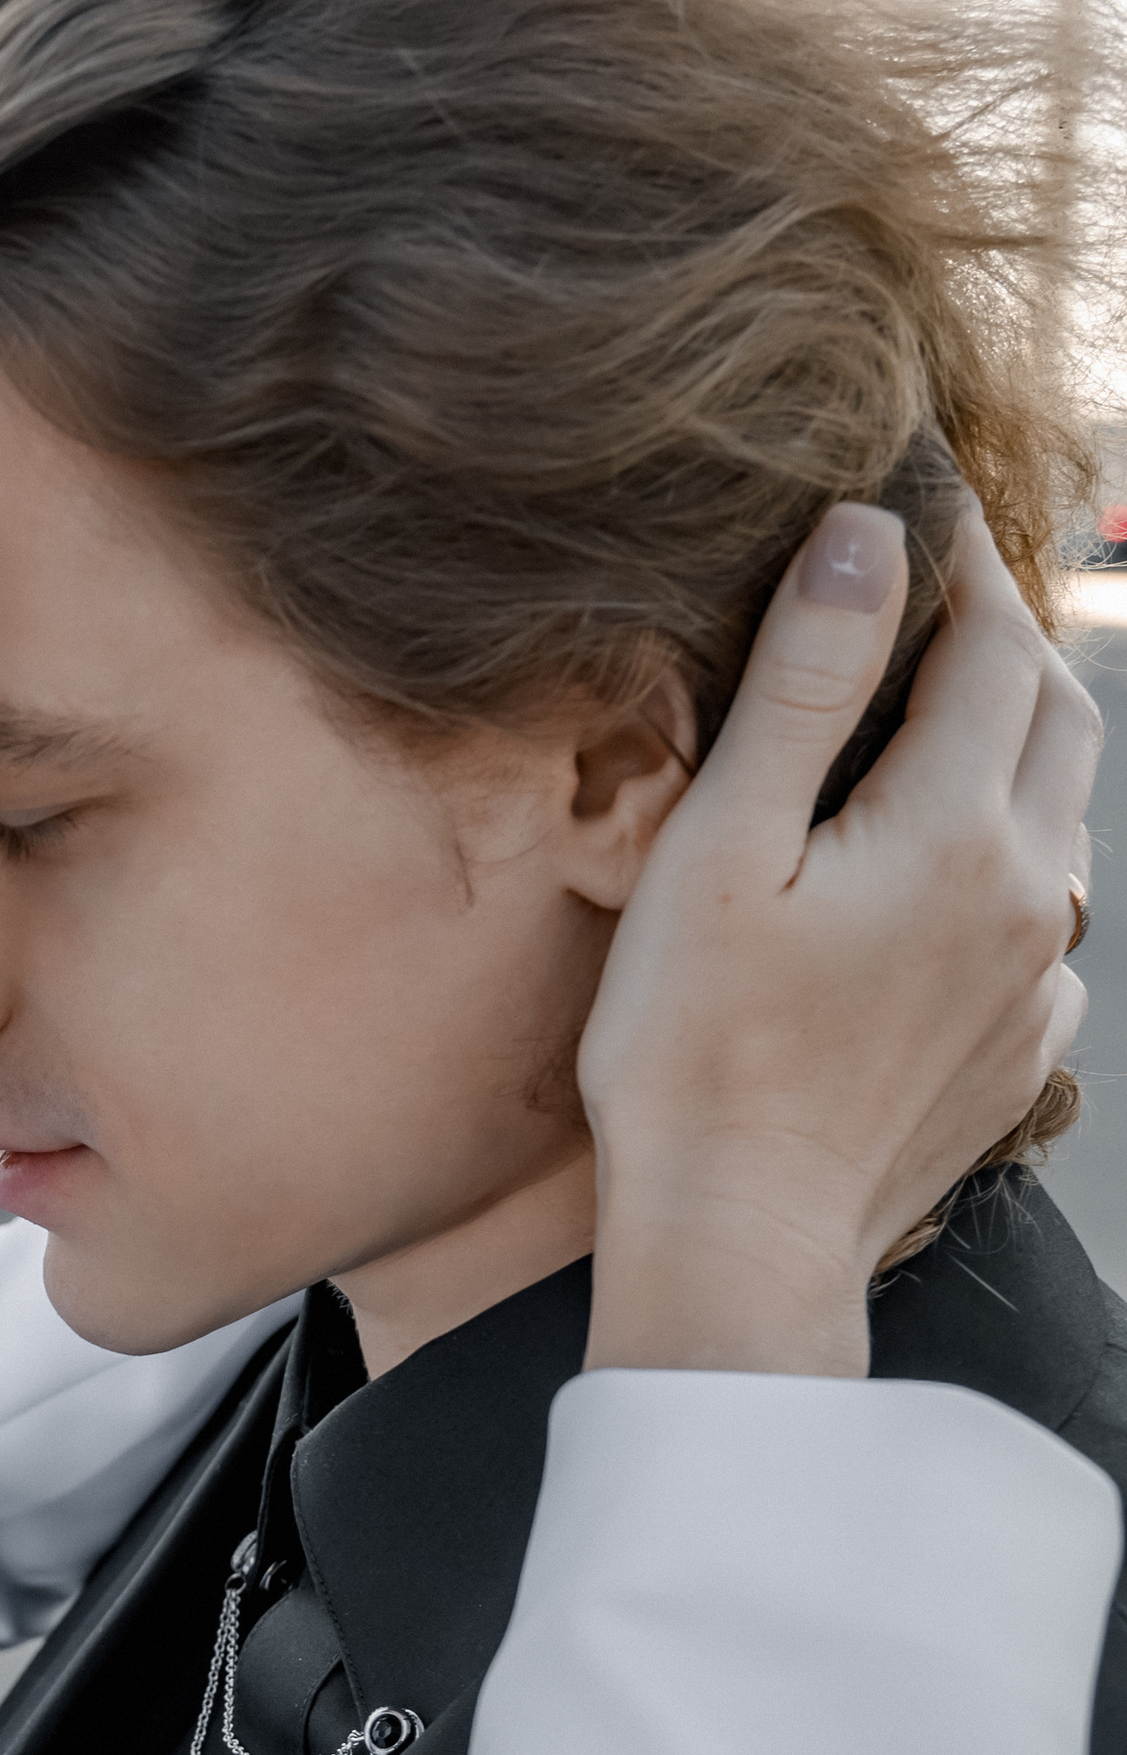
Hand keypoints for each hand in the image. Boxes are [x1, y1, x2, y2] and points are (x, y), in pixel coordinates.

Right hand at [580, 499, 1097, 1378]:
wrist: (741, 1245)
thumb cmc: (698, 1056)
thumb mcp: (723, 849)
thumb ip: (803, 686)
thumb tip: (867, 539)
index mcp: (957, 830)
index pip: (994, 642)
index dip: (958, 560)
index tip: (909, 509)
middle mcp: (1028, 894)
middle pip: (1053, 714)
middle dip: (1000, 638)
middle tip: (927, 596)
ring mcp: (1034, 980)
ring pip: (1056, 816)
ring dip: (1006, 748)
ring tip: (922, 726)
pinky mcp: (1019, 1047)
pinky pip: (1038, 918)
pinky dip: (998, 862)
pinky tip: (926, 880)